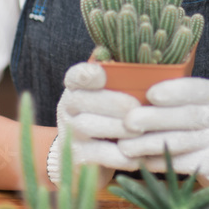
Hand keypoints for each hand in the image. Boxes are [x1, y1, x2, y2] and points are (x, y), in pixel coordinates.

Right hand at [46, 62, 142, 187]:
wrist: (88, 155)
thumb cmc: (111, 114)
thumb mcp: (114, 92)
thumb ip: (122, 76)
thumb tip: (136, 52)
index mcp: (77, 85)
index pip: (76, 74)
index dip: (86, 74)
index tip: (101, 75)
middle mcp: (68, 106)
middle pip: (85, 100)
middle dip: (114, 103)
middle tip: (137, 108)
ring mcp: (70, 132)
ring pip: (89, 126)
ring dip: (118, 128)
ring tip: (140, 131)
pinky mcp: (77, 156)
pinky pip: (98, 154)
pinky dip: (119, 155)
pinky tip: (138, 154)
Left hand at [117, 77, 208, 187]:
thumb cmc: (202, 122)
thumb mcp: (199, 103)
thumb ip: (174, 98)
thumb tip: (130, 94)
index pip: (197, 89)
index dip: (173, 91)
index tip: (149, 94)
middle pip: (187, 116)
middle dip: (154, 118)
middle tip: (128, 121)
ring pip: (180, 142)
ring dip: (148, 144)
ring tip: (125, 145)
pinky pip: (179, 163)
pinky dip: (155, 161)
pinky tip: (138, 160)